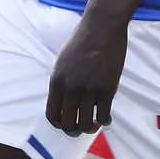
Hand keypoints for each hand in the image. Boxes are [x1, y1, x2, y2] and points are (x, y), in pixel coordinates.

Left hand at [45, 12, 128, 135]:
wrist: (101, 27)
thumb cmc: (82, 42)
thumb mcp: (62, 62)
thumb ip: (61, 81)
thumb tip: (63, 101)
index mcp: (56, 81)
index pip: (52, 115)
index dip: (59, 124)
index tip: (66, 122)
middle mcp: (70, 88)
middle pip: (67, 124)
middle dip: (73, 130)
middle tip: (81, 128)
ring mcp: (89, 90)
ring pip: (86, 124)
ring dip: (89, 129)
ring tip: (94, 124)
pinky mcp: (107, 89)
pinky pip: (104, 115)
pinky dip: (104, 121)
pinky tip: (105, 118)